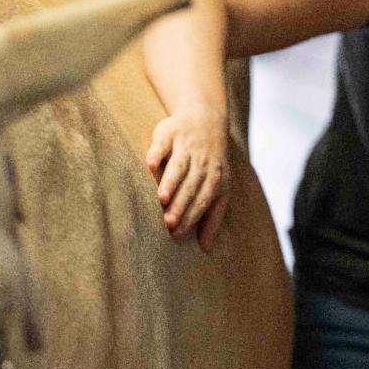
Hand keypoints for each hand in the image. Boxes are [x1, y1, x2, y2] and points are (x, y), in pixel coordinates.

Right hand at [145, 104, 229, 251]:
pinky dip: (157, 152)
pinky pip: (163, 143)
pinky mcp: (170, 131)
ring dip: (171, 182)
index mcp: (215, 179)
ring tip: (161, 199)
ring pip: (179, 167)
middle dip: (180, 205)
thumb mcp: (218, 188)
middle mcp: (202, 163)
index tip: (177, 234)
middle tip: (168, 223)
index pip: (203, 201)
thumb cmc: (210, 163)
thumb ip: (212, 217)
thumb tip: (207, 249)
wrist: (206, 118)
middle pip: (191, 187)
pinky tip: (150, 164)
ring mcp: (187, 146)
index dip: (191, 218)